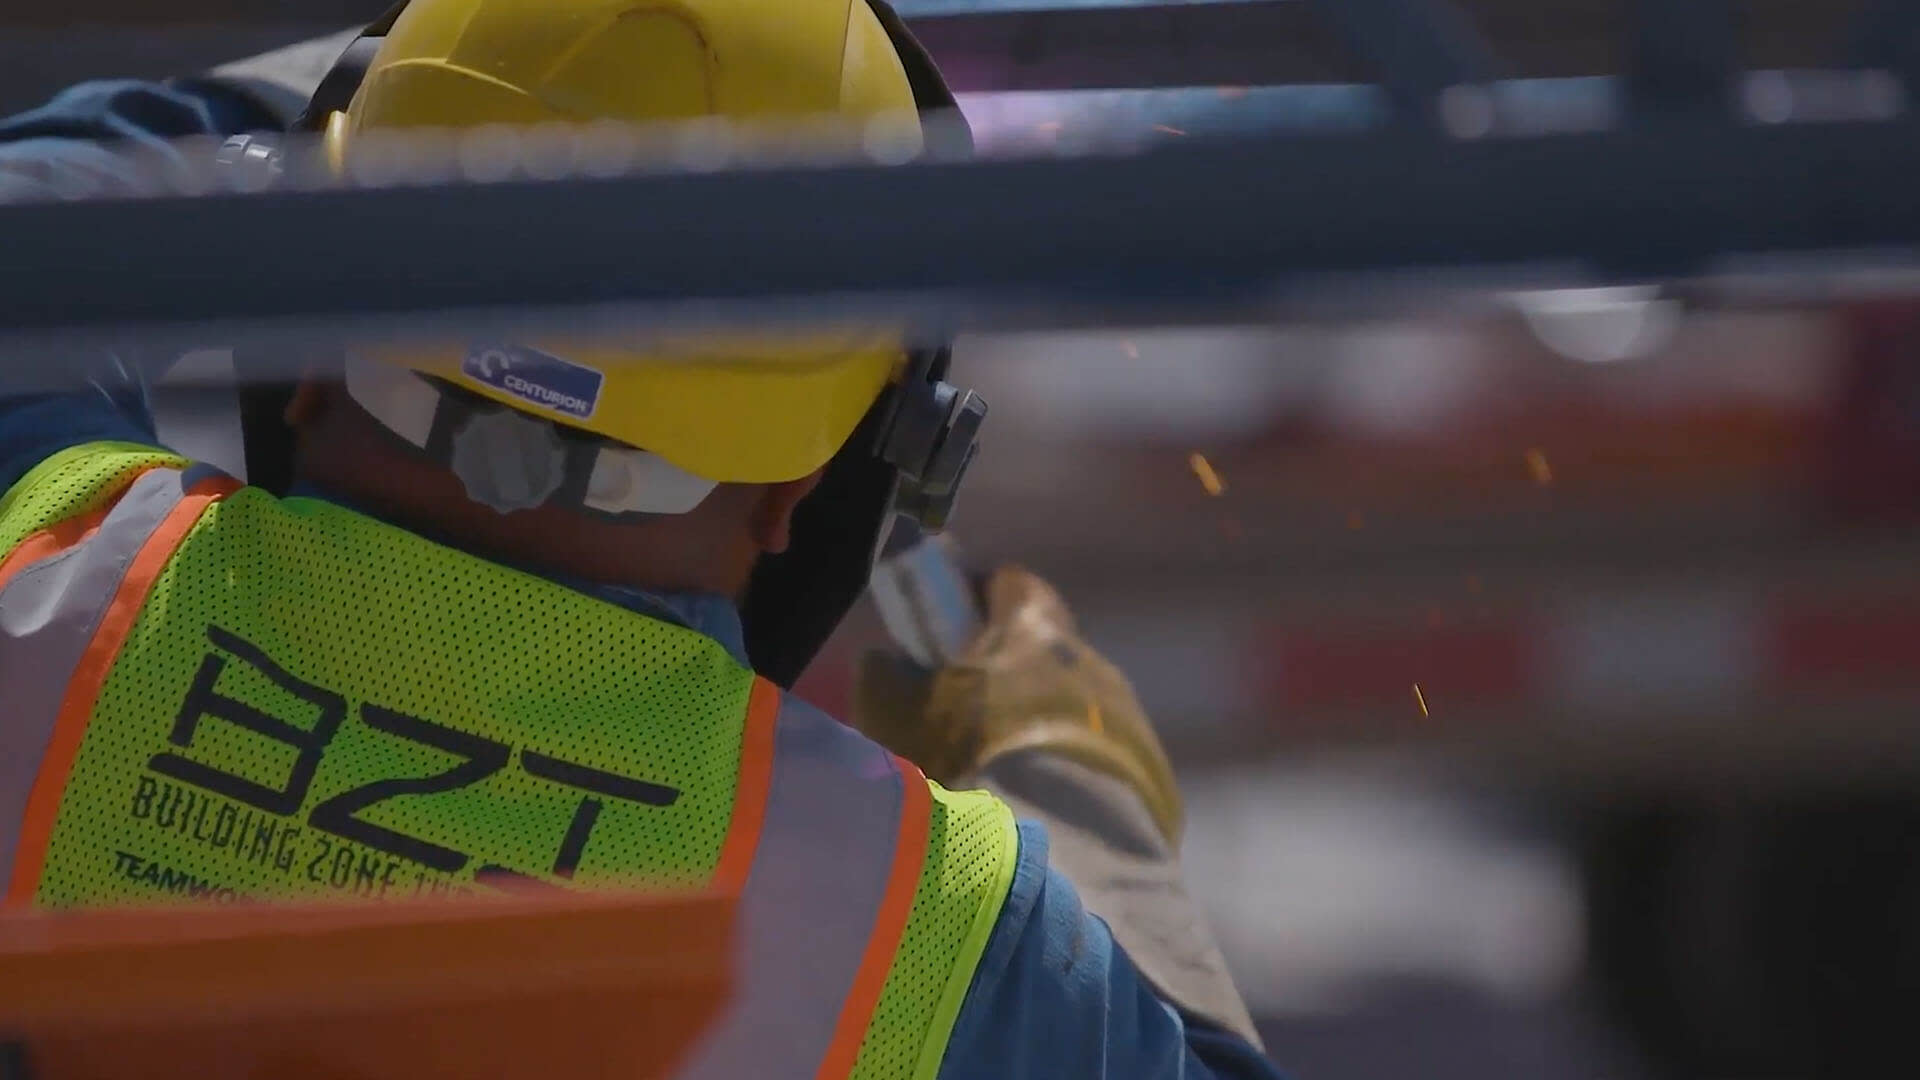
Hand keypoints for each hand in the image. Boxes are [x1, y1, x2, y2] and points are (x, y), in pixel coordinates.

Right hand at [853, 566, 1183, 844]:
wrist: (1058, 854)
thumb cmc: (968, 764)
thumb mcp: (893, 716)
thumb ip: (886, 676)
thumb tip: (890, 660)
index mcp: (1035, 627)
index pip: (1011, 584)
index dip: (975, 602)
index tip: (948, 636)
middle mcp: (1093, 662)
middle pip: (1046, 651)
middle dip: (1009, 678)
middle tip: (965, 723)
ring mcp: (1132, 721)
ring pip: (1076, 712)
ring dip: (1042, 735)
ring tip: (1005, 788)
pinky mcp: (1153, 781)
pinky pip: (1103, 768)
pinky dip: (1074, 784)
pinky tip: (1044, 821)